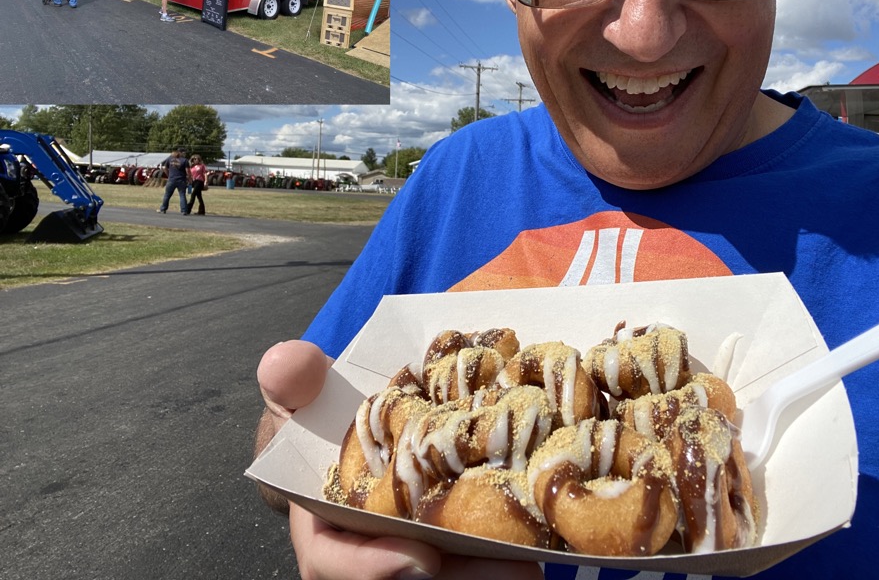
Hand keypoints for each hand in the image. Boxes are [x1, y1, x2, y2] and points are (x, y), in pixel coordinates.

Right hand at [256, 341, 543, 579]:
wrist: (360, 422)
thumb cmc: (329, 413)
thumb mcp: (307, 392)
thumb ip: (296, 380)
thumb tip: (288, 362)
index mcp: (322, 523)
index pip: (331, 560)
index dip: (369, 567)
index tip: (422, 560)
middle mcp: (366, 547)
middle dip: (461, 579)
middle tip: (518, 569)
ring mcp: (409, 551)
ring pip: (448, 576)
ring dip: (491, 574)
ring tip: (543, 559)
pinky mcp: (448, 547)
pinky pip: (472, 560)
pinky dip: (504, 554)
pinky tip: (548, 539)